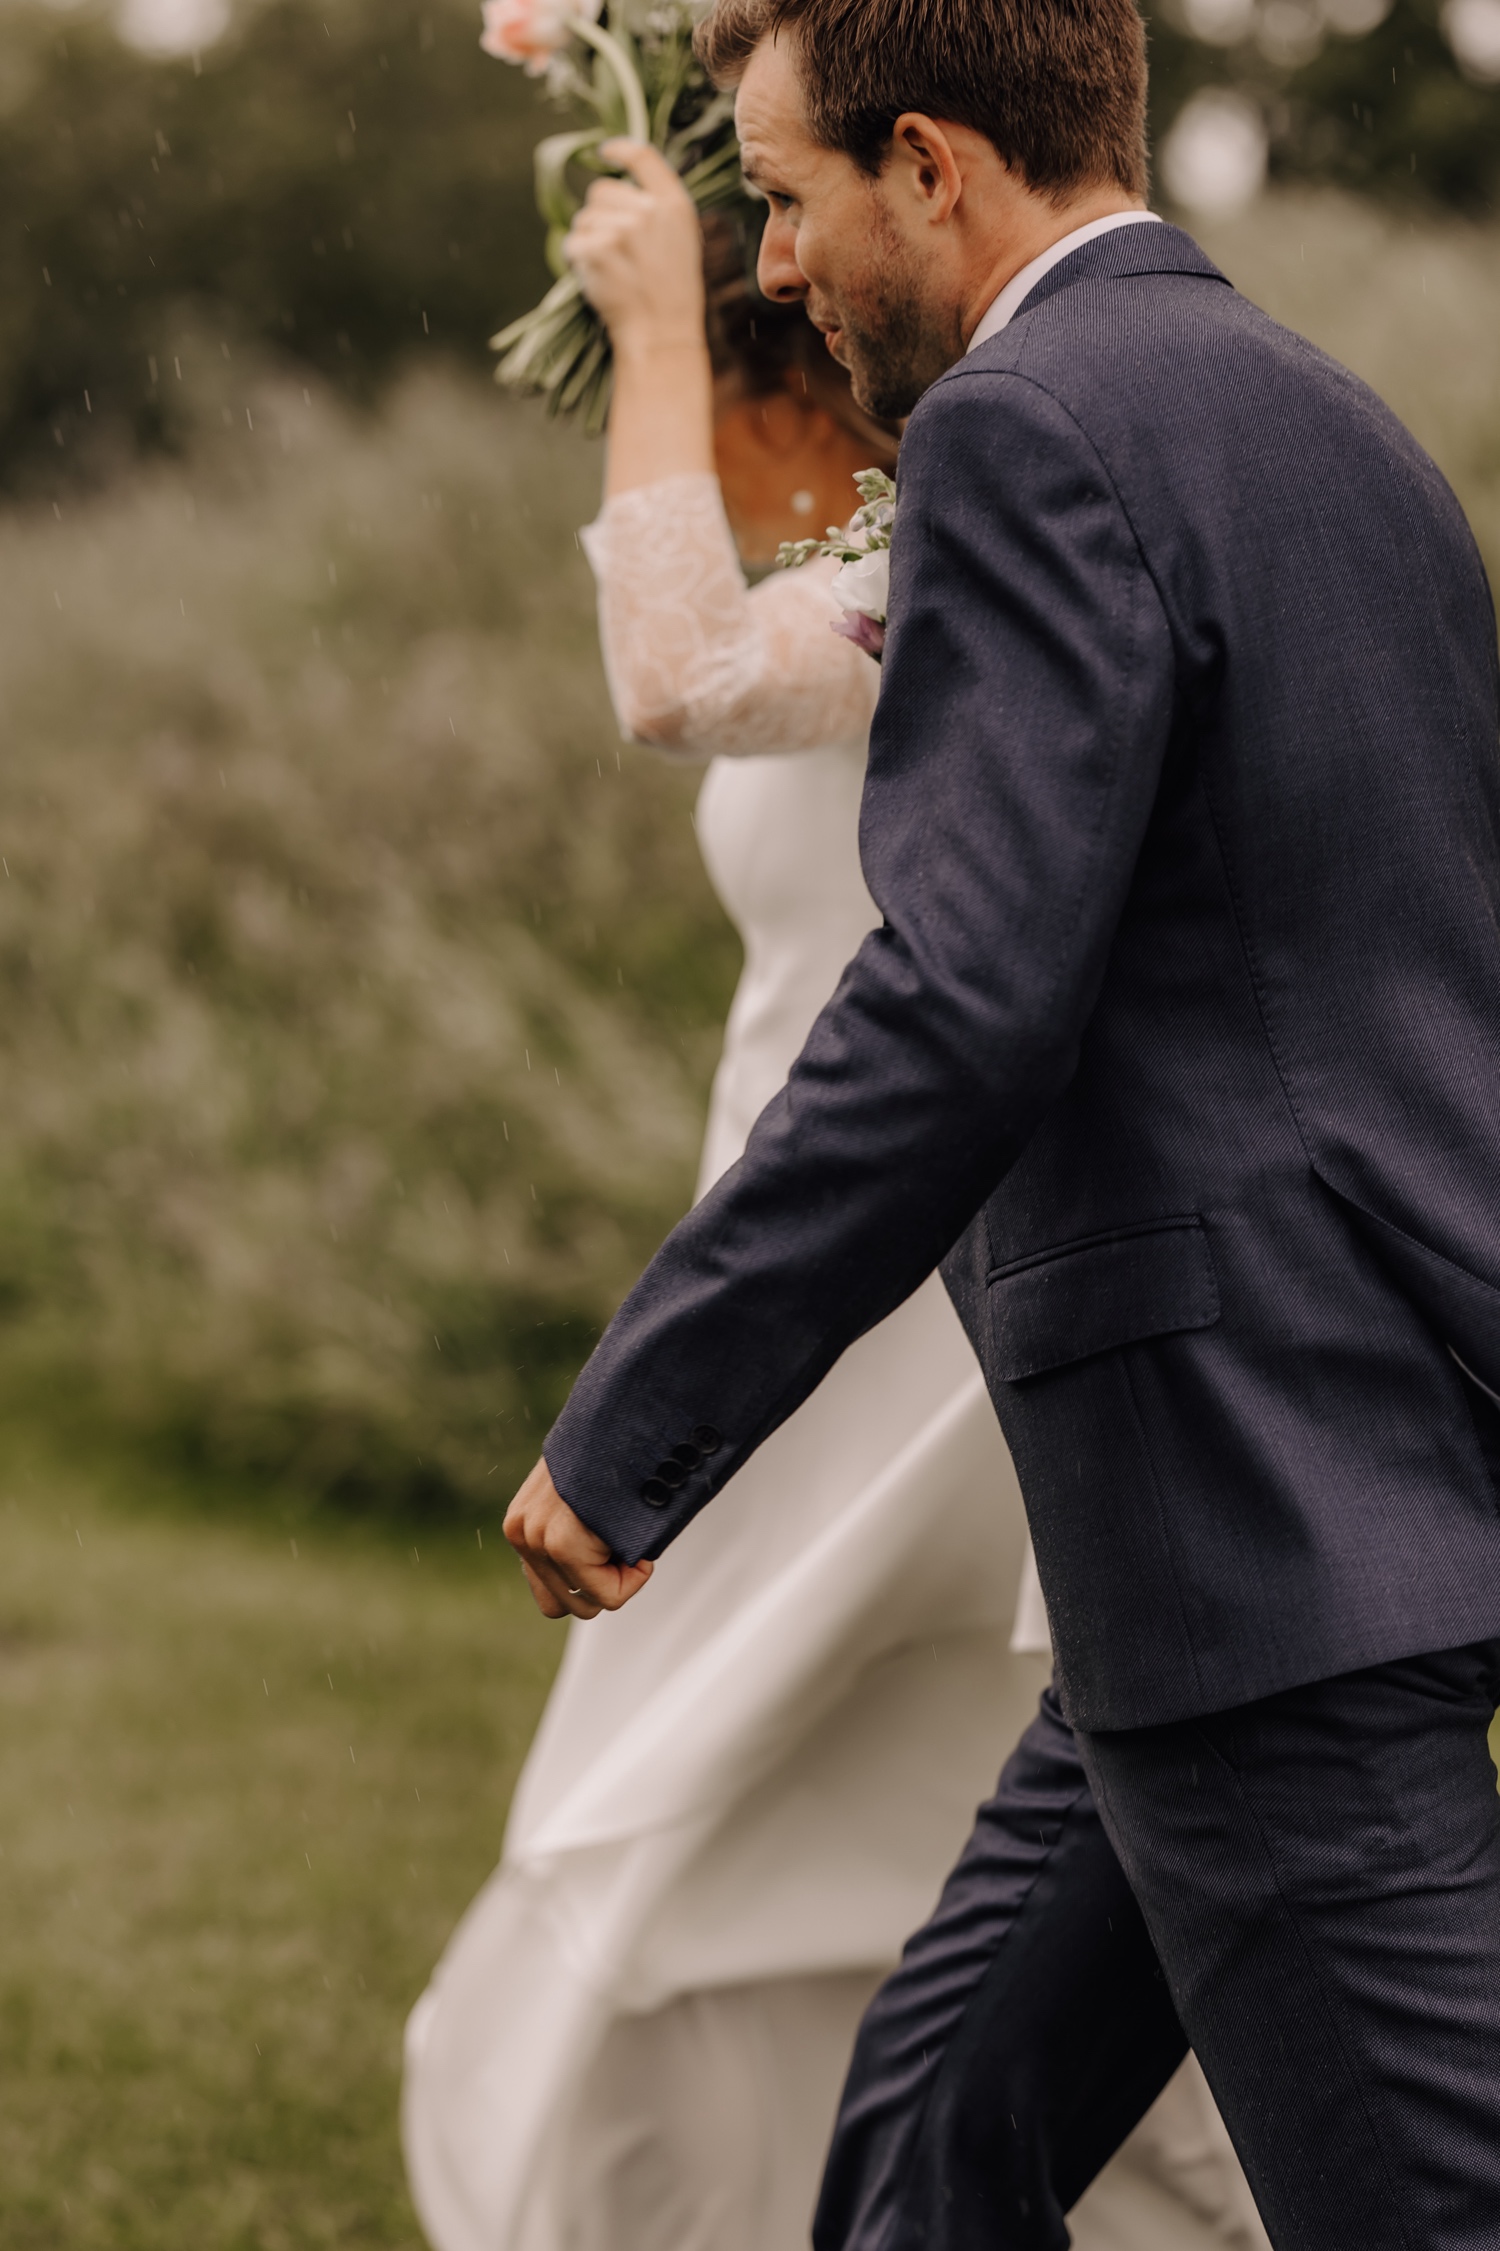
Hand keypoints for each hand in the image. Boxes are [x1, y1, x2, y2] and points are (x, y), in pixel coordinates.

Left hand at [503, 1456, 654, 1619]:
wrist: (627, 1410)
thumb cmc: (618, 1448)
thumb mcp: (585, 1490)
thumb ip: (575, 1527)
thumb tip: (593, 1567)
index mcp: (524, 1523)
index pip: (551, 1592)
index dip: (592, 1579)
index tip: (613, 1543)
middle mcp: (522, 1533)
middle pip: (566, 1605)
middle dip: (603, 1584)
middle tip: (624, 1541)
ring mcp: (537, 1537)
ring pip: (587, 1604)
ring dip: (620, 1578)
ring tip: (629, 1532)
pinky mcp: (560, 1541)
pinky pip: (607, 1594)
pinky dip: (634, 1575)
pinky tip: (636, 1532)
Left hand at [564, 139, 705, 358]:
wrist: (662, 334)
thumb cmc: (671, 294)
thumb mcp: (681, 243)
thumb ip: (657, 210)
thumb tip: (621, 189)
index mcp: (675, 205)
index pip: (644, 158)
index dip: (620, 149)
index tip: (604, 151)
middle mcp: (648, 211)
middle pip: (600, 190)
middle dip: (600, 215)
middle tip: (616, 250)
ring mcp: (622, 229)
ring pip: (584, 217)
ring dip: (589, 240)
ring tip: (612, 269)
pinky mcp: (597, 249)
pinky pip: (573, 242)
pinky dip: (578, 260)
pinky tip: (599, 278)